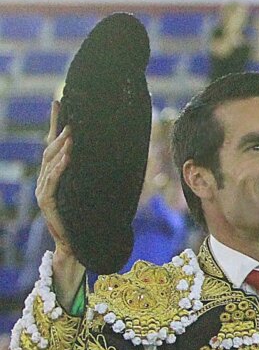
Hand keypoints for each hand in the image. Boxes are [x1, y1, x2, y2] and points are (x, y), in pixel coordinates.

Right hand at [36, 101, 85, 295]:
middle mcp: (47, 181)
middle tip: (69, 116)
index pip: (55, 145)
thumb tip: (123, 154)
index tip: (59, 101)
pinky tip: (67, 156)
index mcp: (58, 176)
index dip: (55, 123)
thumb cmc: (93, 221)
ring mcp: (44, 192)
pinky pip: (52, 182)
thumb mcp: (100, 192)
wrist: (83, 248)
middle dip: (58, 131)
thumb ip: (102, 174)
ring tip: (71, 133)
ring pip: (49, 163)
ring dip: (60, 147)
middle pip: (49, 149)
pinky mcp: (47, 205)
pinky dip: (59, 168)